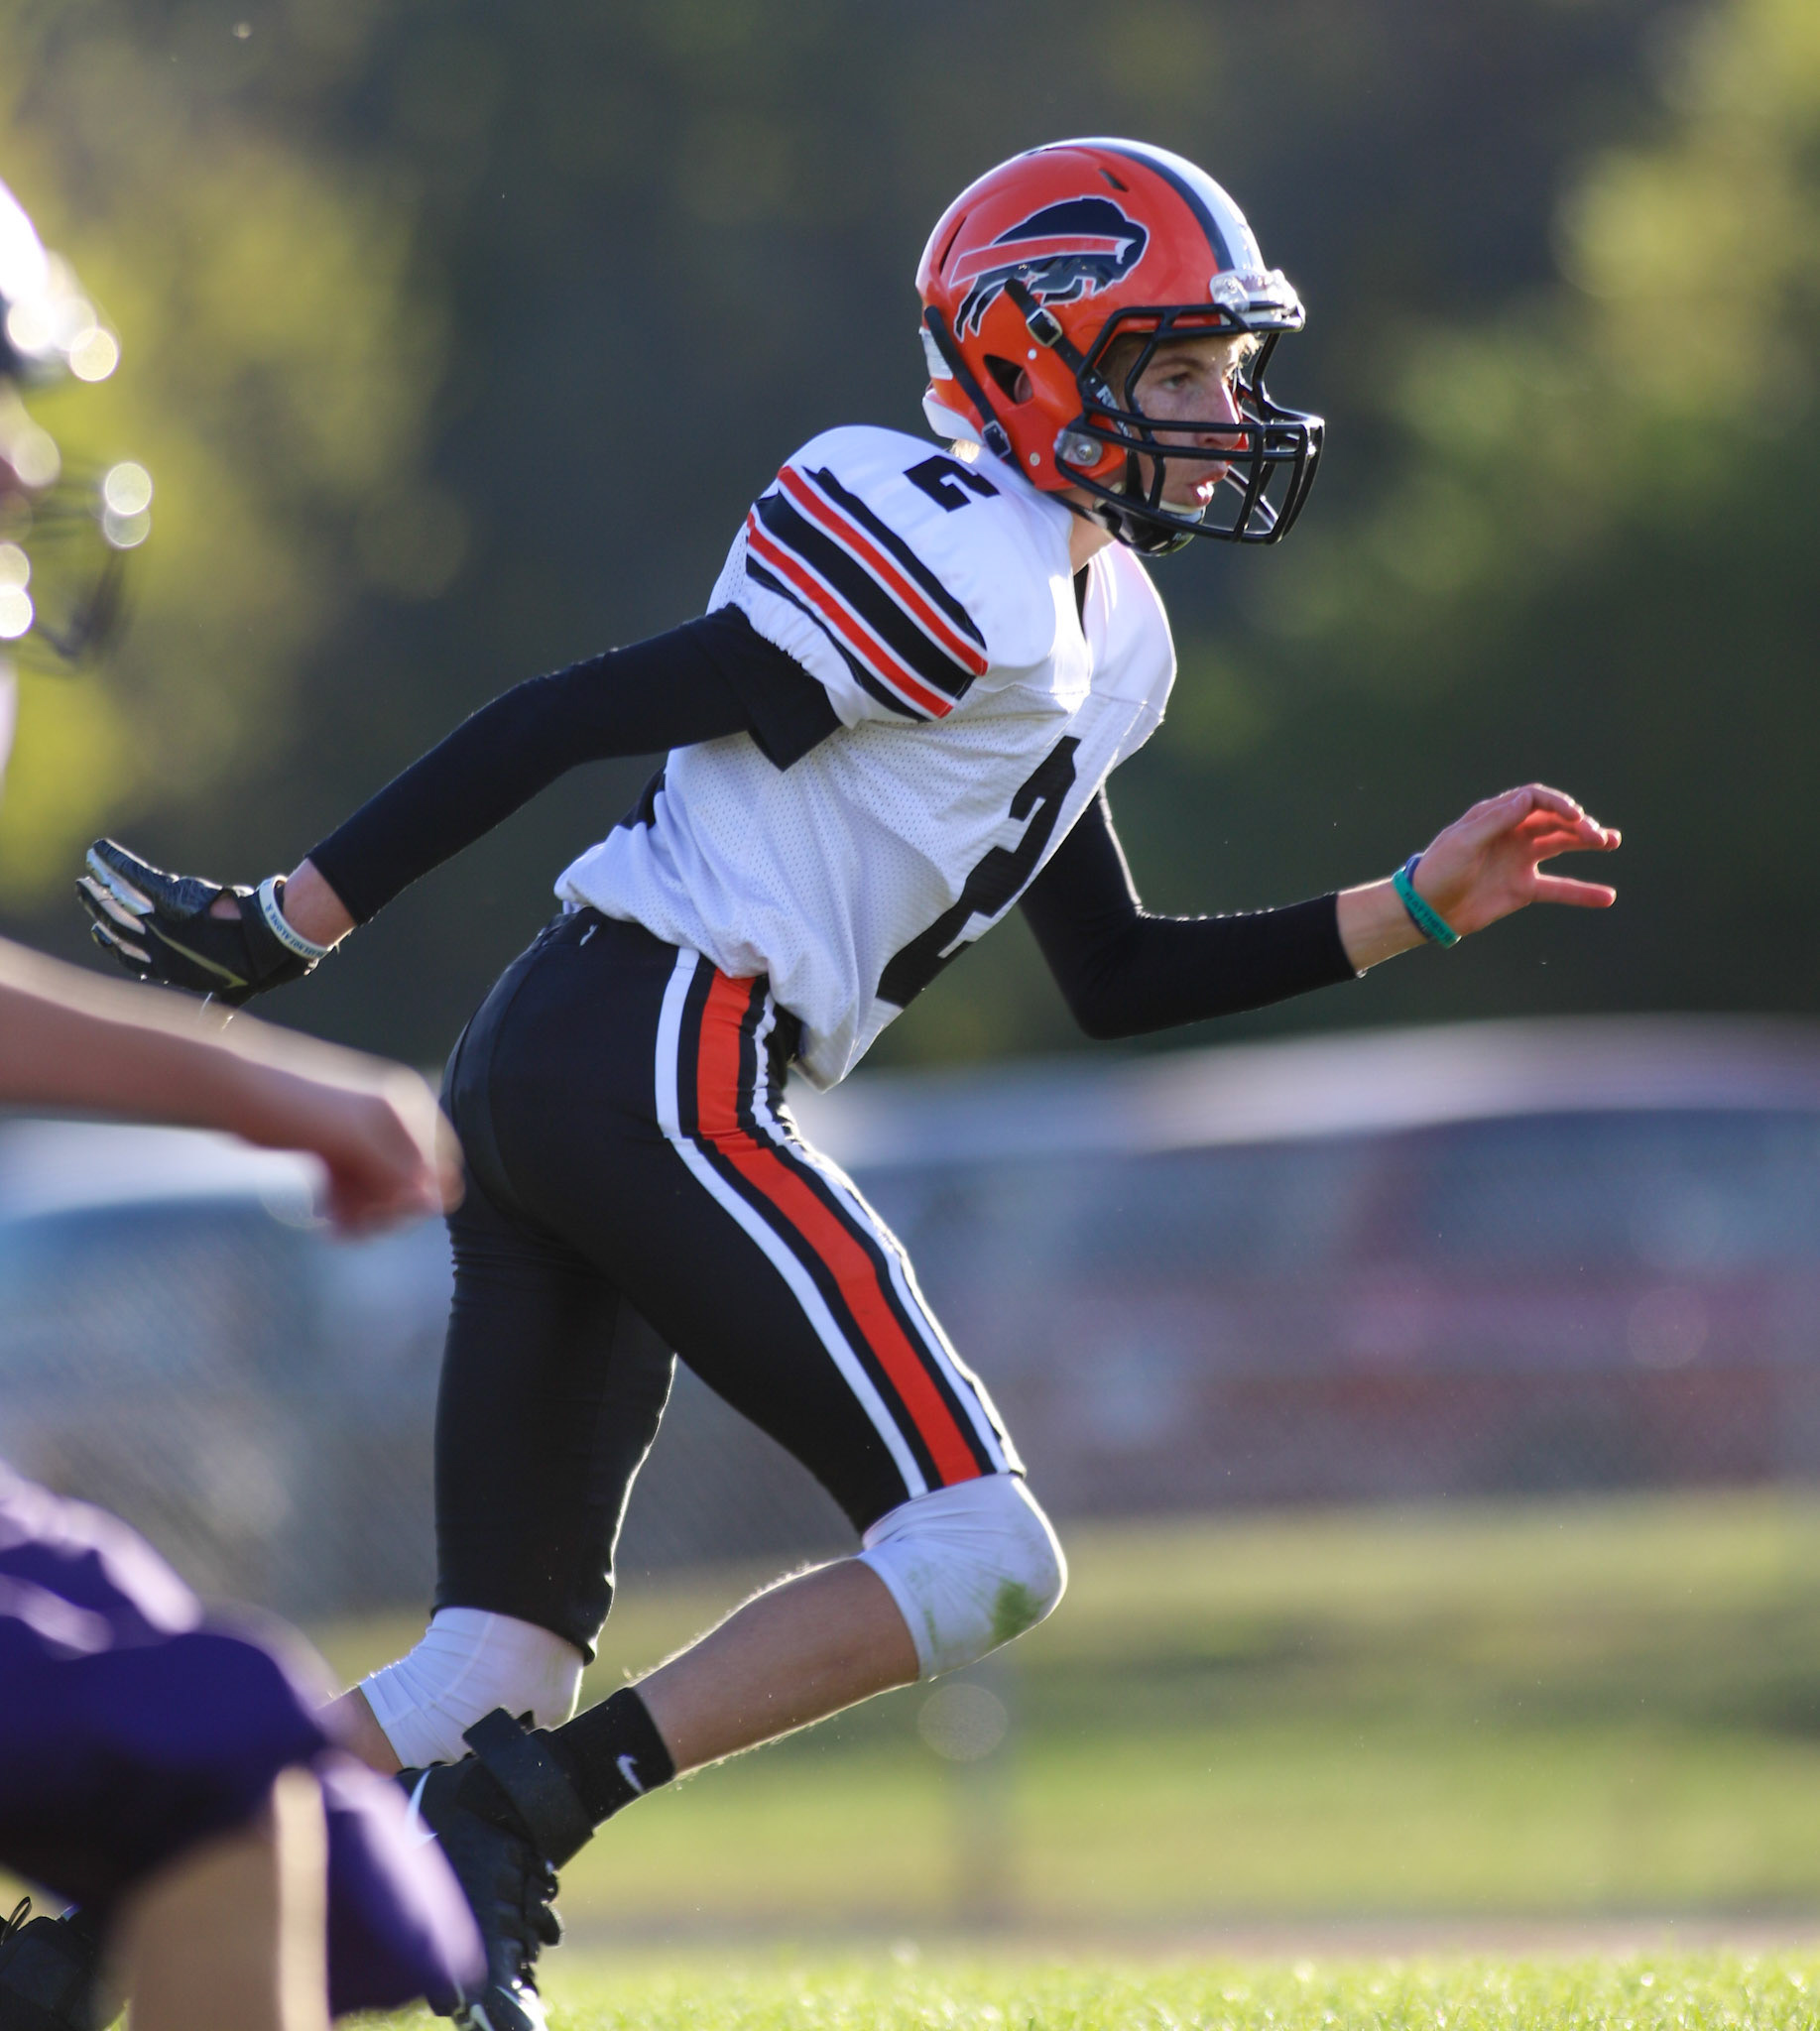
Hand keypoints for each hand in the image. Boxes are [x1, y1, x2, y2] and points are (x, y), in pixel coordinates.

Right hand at [78, 840, 317, 1004]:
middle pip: (119, 928)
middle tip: (84, 893)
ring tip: (84, 877)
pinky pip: (135, 877)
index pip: (131, 958)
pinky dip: (115, 863)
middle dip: (98, 910)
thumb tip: (215, 1024)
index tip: (99, 931)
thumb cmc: (257, 967)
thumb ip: (218, 1005)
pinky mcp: (169, 897)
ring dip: (99, 889)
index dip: (113, 944)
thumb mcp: (234, 990)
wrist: (268, 941)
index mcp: (171, 969)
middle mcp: (159, 946)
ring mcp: (162, 923)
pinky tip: (99, 851)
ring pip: (120, 904)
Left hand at [243, 1065, 460, 1233]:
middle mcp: (386, 1121)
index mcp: (404, 1107)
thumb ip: (398, 1172)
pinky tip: (329, 1222)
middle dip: (386, 1208)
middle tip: (359, 1226)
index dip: (422, 1195)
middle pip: (408, 1181)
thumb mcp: (353, 1141)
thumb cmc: (296, 1105)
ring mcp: (357, 1137)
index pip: (439, 1162)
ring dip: (363, 1214)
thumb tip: (438, 1203)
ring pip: (376, 1189)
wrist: (234, 1090)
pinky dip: (344, 1208)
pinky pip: (351, 1188)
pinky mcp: (331, 1150)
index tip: (392, 1214)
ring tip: (338, 1230)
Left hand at [1414, 783, 1619, 934]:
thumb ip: (1495, 822)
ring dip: (1587, 842)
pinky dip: (1582, 892)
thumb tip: (1526, 799)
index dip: (1557, 804)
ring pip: (1562, 845)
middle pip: (1553, 820)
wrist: (1426, 910)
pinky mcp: (1523, 888)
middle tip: (1597, 836)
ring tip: (1612, 840)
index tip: (1574, 815)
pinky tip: (1607, 897)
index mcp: (1494, 817)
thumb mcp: (1463, 843)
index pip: (1534, 800)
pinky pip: (1559, 888)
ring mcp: (1519, 860)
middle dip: (1577, 823)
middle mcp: (1512, 834)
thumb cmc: (1438, 871)